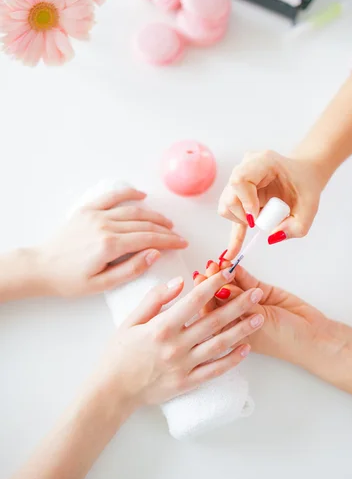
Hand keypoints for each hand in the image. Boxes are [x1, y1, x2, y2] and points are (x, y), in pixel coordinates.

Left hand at [36, 186, 187, 296]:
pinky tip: (141, 195)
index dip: (168, 241)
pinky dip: (128, 193)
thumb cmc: (69, 280)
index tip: (181, 244)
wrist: (41, 267)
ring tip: (167, 222)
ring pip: (132, 211)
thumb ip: (131, 269)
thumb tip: (154, 254)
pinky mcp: (86, 210)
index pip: (148, 239)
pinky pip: (111, 197)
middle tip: (178, 236)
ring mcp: (95, 215)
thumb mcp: (101, 284)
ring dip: (152, 215)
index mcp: (109, 246)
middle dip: (165, 230)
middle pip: (144, 224)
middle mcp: (104, 226)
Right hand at [95, 269, 264, 412]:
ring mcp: (184, 366)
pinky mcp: (187, 383)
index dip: (214, 284)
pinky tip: (246, 348)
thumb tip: (179, 282)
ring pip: (219, 345)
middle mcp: (176, 346)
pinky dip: (232, 360)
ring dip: (242, 330)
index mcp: (162, 327)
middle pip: (213, 321)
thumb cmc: (119, 353)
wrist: (112, 391)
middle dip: (238, 305)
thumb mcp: (131, 320)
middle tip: (257, 292)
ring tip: (260, 317)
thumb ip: (155, 299)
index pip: (194, 301)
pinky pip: (214, 370)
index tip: (228, 271)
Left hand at [195, 262, 351, 423]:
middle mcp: (235, 317)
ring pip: (231, 285)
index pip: (210, 311)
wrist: (313, 335)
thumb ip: (239, 306)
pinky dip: (239, 271)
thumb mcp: (256, 324)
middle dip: (212, 280)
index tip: (199, 280)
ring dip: (225, 273)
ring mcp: (248, 302)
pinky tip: (232, 262)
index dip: (203, 295)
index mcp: (229, 332)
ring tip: (221, 261)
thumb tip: (218, 289)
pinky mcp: (261, 291)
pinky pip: (246, 280)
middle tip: (211, 266)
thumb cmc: (284, 340)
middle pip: (218, 296)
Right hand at [218, 150, 324, 257]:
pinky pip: (230, 214)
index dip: (245, 202)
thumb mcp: (309, 207)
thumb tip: (272, 237)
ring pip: (226, 204)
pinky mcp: (238, 194)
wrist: (303, 175)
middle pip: (230, 195)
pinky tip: (232, 253)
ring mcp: (239, 178)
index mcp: (263, 162)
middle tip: (261, 222)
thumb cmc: (306, 186)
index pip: (240, 180)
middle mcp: (246, 166)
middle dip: (242, 215)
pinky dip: (234, 234)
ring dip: (241, 220)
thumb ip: (296, 226)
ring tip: (259, 221)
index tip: (257, 217)